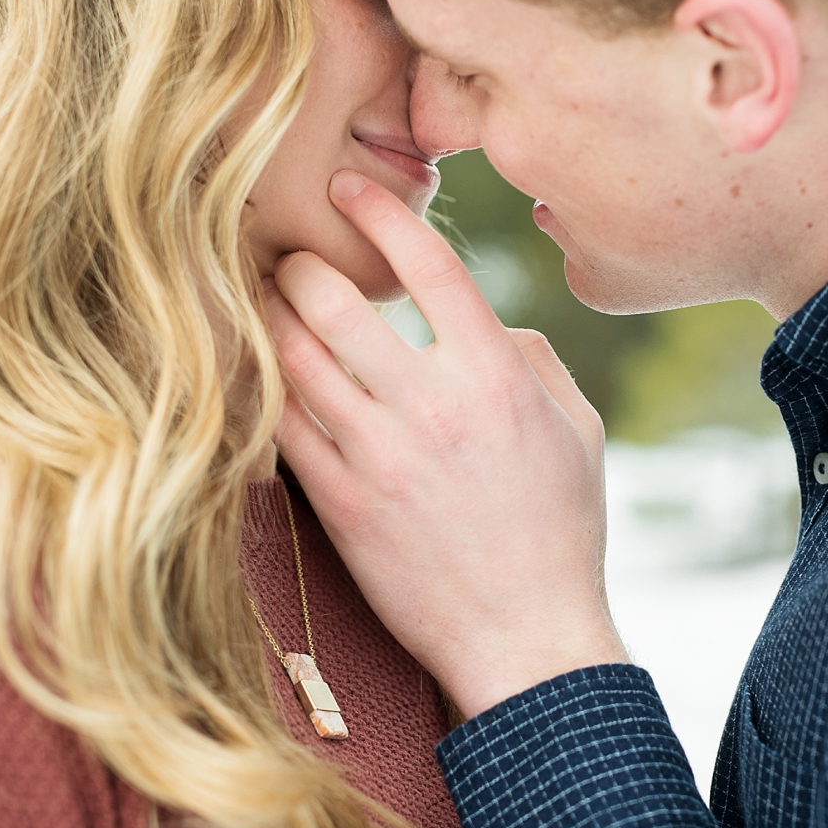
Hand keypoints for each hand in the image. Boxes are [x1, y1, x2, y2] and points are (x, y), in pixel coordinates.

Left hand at [261, 169, 626, 718]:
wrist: (525, 638)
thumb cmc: (558, 532)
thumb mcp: (577, 432)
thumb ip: (532, 359)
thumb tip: (486, 319)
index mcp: (496, 377)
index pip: (428, 266)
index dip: (380, 213)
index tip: (347, 189)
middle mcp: (433, 407)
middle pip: (336, 302)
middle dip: (300, 267)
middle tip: (289, 261)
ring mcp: (379, 457)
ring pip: (295, 359)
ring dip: (269, 321)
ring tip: (259, 305)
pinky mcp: (339, 504)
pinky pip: (278, 426)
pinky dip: (260, 390)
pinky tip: (250, 373)